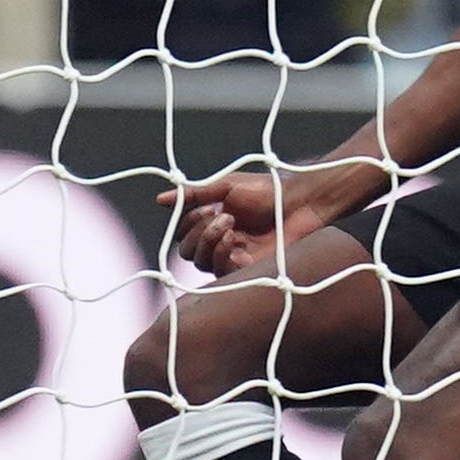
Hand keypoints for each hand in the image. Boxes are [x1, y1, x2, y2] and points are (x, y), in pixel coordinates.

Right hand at [165, 165, 333, 279]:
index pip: (182, 233)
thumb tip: (160, 200)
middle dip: (198, 233)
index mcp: (212, 221)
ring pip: (202, 263)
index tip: (207, 207)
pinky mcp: (249, 269)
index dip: (188, 223)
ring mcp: (234, 256)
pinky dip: (224, 257)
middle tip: (224, 217)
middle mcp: (220, 240)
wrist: (299, 200)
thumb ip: (194, 194)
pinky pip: (223, 273)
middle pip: (187, 252)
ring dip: (210, 243)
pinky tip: (237, 242)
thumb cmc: (268, 190)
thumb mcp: (226, 187)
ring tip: (232, 227)